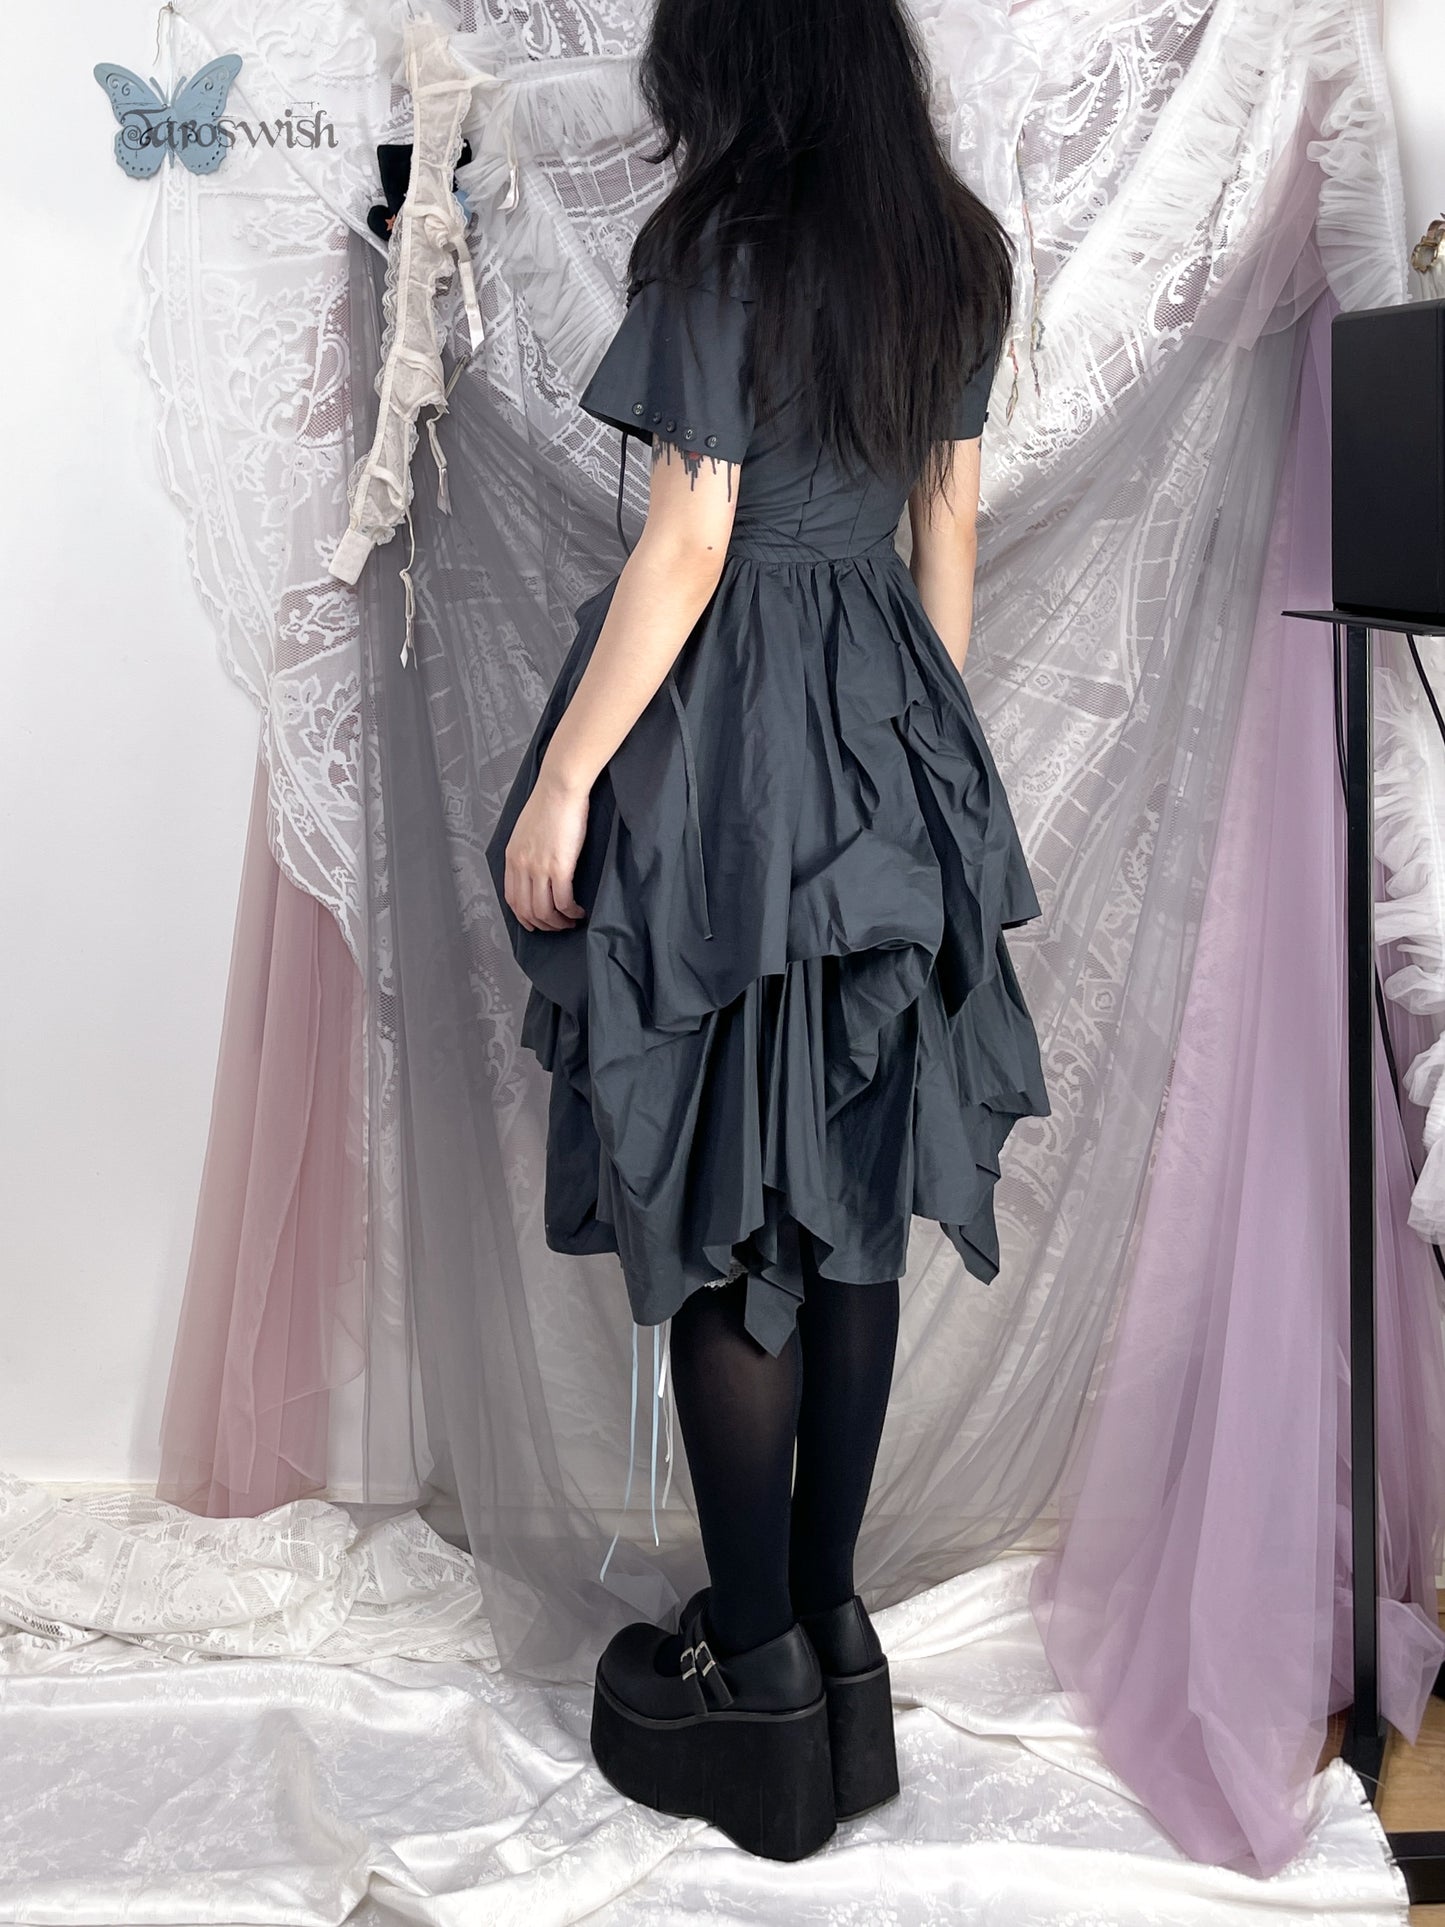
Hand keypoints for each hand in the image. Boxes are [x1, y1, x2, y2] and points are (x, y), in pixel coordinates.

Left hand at [503, 766, 589, 931]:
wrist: (560, 789)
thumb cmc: (549, 803)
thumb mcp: (525, 830)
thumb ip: (526, 851)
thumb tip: (536, 867)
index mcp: (512, 857)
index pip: (512, 898)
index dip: (523, 917)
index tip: (535, 923)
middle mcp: (522, 866)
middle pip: (527, 910)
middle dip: (543, 925)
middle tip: (558, 927)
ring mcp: (539, 868)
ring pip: (544, 910)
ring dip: (559, 922)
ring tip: (571, 922)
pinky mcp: (559, 866)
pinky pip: (563, 901)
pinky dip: (571, 912)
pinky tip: (579, 912)